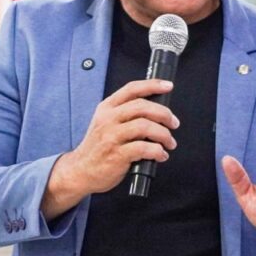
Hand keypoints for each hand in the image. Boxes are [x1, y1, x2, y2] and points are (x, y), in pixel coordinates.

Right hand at [42, 78, 177, 218]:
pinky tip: (160, 155)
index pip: (131, 89)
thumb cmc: (98, 147)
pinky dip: (157, 151)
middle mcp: (108, 119)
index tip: (168, 86)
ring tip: (169, 142)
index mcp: (107, 108)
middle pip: (142, 106)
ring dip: (164, 135)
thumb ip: (125, 114)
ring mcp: (112, 137)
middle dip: (164, 114)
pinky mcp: (117, 155)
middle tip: (174, 123)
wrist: (81, 171)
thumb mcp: (105, 122)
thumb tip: (155, 110)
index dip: (152, 85)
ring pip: (145, 127)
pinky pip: (144, 148)